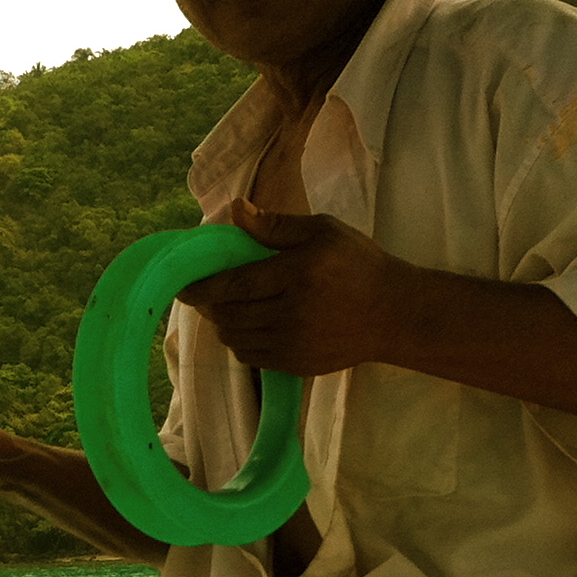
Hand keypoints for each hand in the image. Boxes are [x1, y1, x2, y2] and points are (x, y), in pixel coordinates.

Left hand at [178, 199, 407, 374]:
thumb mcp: (322, 231)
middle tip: (203, 293)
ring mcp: (294, 345)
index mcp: (297, 275)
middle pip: (229, 315)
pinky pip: (251, 358)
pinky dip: (240, 343)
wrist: (395, 314)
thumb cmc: (358, 264)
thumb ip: (275, 225)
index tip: (181, 284)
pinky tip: (248, 327)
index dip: (201, 286)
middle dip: (209, 305)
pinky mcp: (297, 366)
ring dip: (223, 324)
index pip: (233, 284)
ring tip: (225, 309)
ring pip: (236, 339)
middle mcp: (292, 314)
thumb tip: (235, 210)